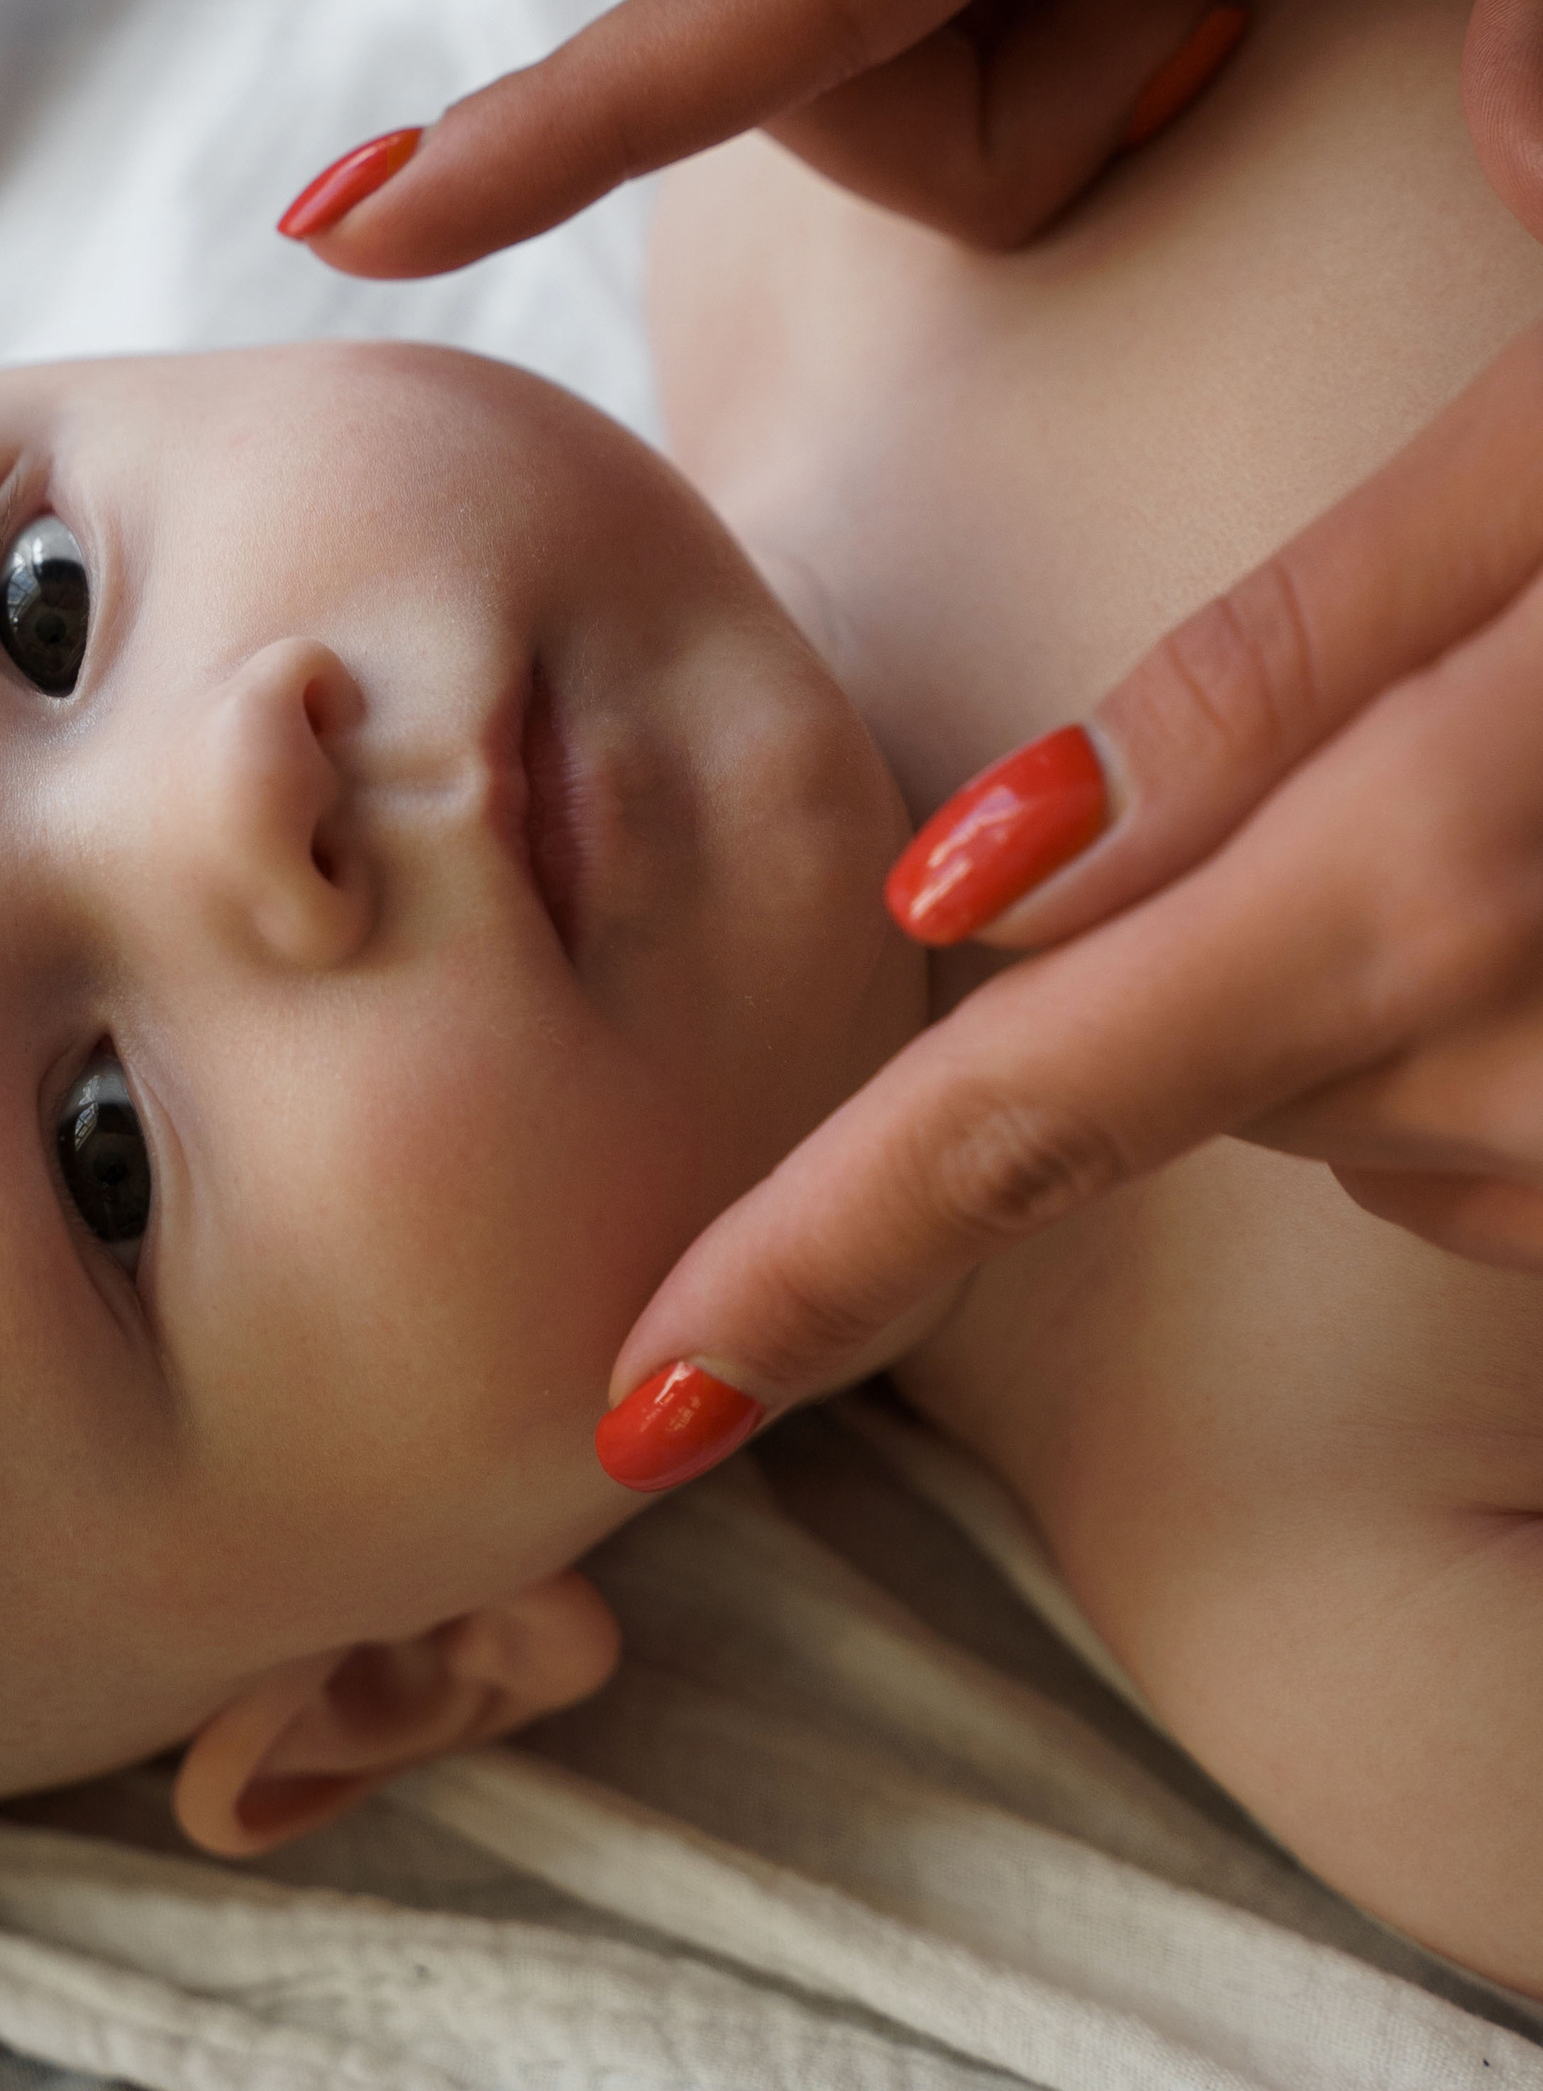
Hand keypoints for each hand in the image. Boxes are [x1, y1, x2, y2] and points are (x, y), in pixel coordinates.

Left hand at [595, 329, 1542, 1492]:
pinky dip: (1522, 1015)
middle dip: (1228, 932)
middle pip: (1205, 1065)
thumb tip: (978, 874)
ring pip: (1369, 1096)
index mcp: (1434, 872)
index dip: (804, 1265)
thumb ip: (1275, 678)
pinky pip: (1511, 1129)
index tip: (636, 1412)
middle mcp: (1516, 1067)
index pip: (1024, 1116)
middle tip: (1458, 725)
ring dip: (1408, 957)